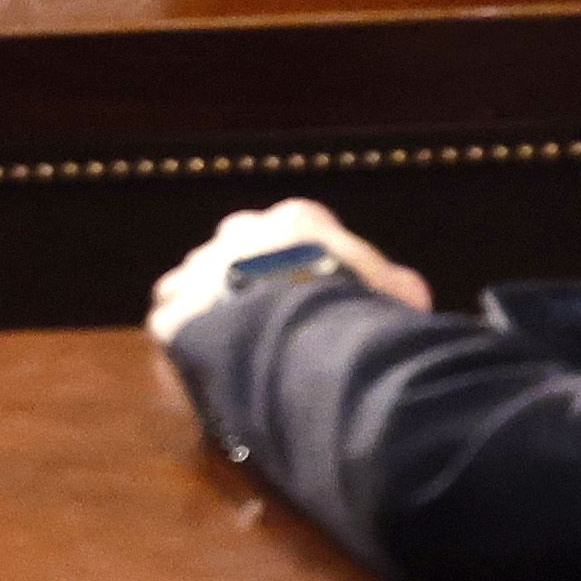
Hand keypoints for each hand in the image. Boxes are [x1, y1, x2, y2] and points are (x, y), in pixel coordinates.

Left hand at [146, 197, 430, 344]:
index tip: (310, 288)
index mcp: (296, 220)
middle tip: (265, 313)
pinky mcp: (175, 311)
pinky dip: (181, 337)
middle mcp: (242, 233)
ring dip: (206, 301)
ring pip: (193, 278)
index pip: (293, 228)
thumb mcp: (396, 293)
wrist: (302, 340)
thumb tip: (410, 296)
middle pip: (236, 246)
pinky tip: (199, 360)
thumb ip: (395, 286)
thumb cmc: (355, 307)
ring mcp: (202, 270)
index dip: (300, 260)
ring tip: (227, 339)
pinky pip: (169, 320)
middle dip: (244, 272)